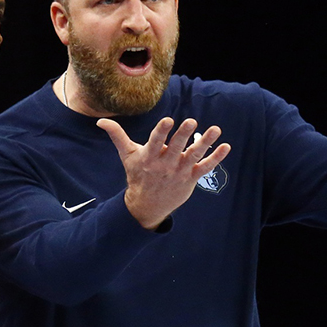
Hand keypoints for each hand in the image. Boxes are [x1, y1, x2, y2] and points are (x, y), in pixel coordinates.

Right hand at [98, 117, 231, 229]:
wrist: (146, 205)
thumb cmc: (137, 175)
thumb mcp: (127, 156)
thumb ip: (117, 136)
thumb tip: (100, 121)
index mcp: (149, 157)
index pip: (155, 142)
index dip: (161, 132)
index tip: (168, 120)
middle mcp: (165, 164)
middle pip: (176, 147)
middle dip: (183, 135)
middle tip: (191, 121)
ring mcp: (179, 172)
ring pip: (194, 155)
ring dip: (206, 142)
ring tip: (216, 129)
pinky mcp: (190, 179)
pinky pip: (205, 167)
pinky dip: (216, 158)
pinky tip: (226, 146)